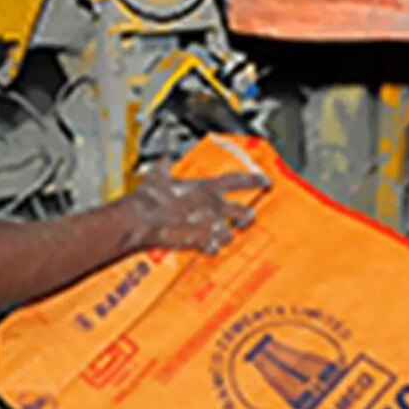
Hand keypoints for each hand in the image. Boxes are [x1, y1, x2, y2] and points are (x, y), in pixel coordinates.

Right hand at [128, 160, 269, 254]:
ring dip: (225, 236)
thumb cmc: (151, 197)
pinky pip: (213, 248)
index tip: (265, 181)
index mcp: (206, 187)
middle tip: (247, 219)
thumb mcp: (158, 176)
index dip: (255, 180)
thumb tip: (164, 161)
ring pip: (229, 235)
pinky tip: (206, 248)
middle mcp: (213, 206)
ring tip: (219, 237)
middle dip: (247, 218)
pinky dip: (211, 248)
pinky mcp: (201, 241)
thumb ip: (165, 168)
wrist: (144, 218)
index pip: (239, 180)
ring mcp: (209, 226)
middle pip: (244, 213)